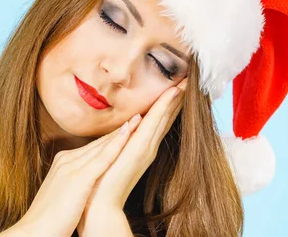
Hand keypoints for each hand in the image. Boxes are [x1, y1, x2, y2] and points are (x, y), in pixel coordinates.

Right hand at [1, 113, 136, 236]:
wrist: (34, 232)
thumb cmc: (49, 219)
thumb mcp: (61, 194)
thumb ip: (72, 182)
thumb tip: (83, 183)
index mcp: (63, 163)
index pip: (92, 147)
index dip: (111, 137)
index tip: (127, 128)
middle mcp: (67, 160)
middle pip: (99, 142)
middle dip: (120, 129)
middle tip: (139, 115)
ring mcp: (72, 167)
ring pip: (102, 145)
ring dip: (123, 130)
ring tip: (140, 117)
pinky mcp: (79, 178)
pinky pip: (102, 158)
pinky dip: (116, 144)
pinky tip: (129, 133)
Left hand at [77, 78, 187, 235]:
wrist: (100, 207)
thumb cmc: (102, 186)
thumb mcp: (112, 158)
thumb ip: (118, 145)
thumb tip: (118, 134)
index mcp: (140, 148)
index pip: (157, 121)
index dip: (167, 104)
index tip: (176, 87)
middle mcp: (147, 147)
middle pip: (165, 117)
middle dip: (176, 98)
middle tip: (188, 79)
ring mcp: (145, 148)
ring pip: (162, 117)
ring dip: (174, 99)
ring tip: (185, 82)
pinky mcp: (140, 149)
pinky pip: (153, 123)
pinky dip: (163, 108)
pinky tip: (171, 94)